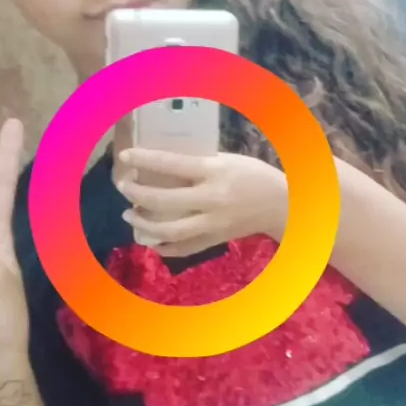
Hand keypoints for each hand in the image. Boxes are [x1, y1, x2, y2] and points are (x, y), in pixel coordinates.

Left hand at [117, 148, 287, 257]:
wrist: (282, 205)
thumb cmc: (254, 176)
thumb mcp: (227, 160)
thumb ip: (198, 163)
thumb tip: (163, 164)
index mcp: (215, 173)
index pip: (171, 164)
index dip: (144, 160)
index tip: (125, 156)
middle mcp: (211, 200)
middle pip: (164, 200)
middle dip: (136, 194)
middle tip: (123, 187)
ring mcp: (212, 224)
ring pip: (169, 230)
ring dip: (143, 224)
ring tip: (129, 215)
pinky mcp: (214, 241)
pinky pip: (184, 249)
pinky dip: (163, 247)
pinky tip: (150, 241)